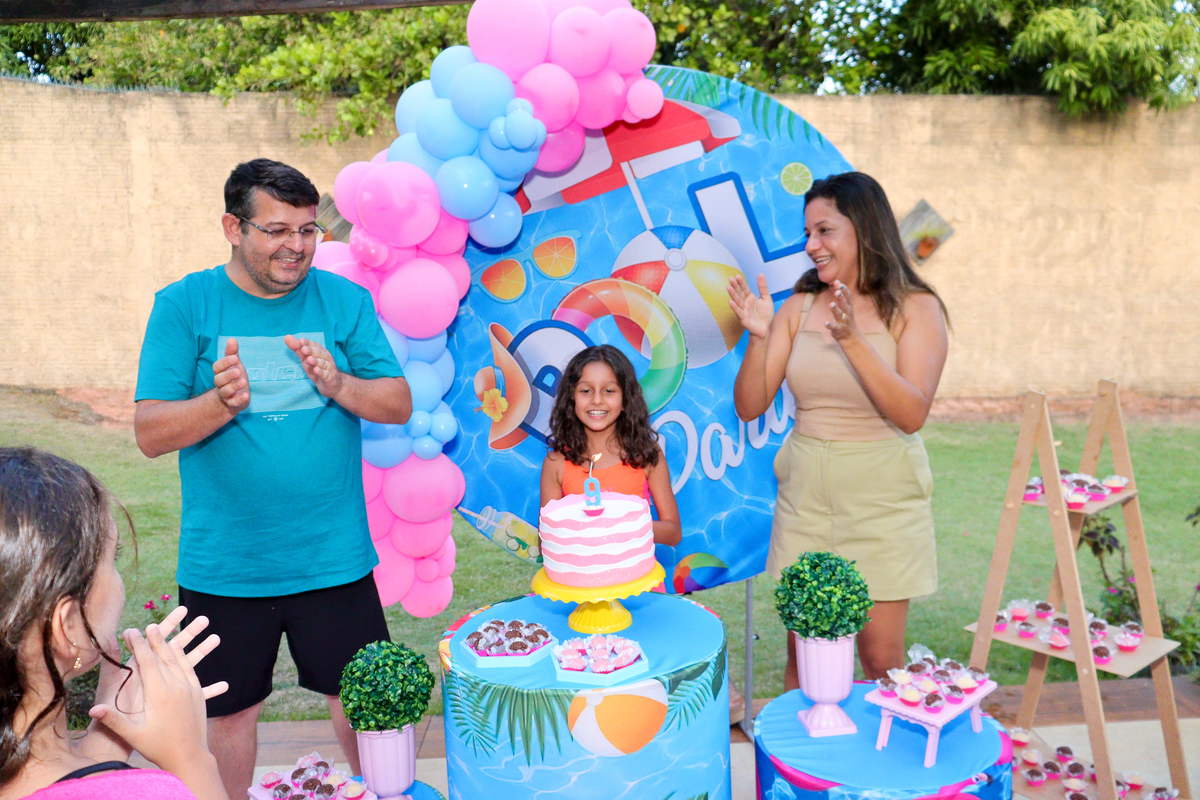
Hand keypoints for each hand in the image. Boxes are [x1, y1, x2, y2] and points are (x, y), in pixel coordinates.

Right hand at [88, 622, 227, 774]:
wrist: (189, 757)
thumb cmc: (158, 747)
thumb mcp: (133, 734)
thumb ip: (113, 720)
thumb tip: (92, 709)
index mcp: (159, 694)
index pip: (147, 662)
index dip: (138, 645)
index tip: (130, 631)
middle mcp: (176, 687)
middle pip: (165, 657)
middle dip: (155, 639)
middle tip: (148, 625)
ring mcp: (189, 689)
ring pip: (180, 661)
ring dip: (172, 645)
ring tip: (165, 633)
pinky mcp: (198, 694)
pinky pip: (191, 671)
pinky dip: (184, 659)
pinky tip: (180, 653)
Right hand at [212, 338, 248, 413]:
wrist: (235, 396)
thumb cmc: (234, 377)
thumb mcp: (235, 364)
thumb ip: (232, 353)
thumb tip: (232, 339)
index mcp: (220, 372)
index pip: (217, 367)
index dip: (224, 362)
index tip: (234, 358)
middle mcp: (221, 384)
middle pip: (219, 380)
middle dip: (228, 375)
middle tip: (238, 371)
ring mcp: (226, 394)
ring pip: (225, 391)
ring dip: (234, 386)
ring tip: (243, 381)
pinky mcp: (232, 403)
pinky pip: (233, 403)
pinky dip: (238, 400)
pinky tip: (246, 396)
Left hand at [286, 334, 342, 398]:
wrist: (332, 385)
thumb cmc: (317, 369)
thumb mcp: (305, 359)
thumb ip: (297, 349)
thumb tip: (287, 336)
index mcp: (320, 351)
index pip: (314, 345)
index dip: (308, 343)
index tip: (301, 341)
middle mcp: (326, 358)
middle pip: (318, 353)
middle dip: (311, 351)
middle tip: (303, 349)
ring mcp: (329, 368)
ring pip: (322, 363)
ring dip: (316, 361)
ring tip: (309, 359)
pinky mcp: (330, 378)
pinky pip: (325, 374)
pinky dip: (321, 372)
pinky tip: (316, 370)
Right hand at [727, 273, 773, 339]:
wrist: (766, 329)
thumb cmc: (766, 314)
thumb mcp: (766, 298)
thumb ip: (762, 287)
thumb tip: (760, 274)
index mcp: (750, 297)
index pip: (744, 288)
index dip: (741, 282)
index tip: (737, 276)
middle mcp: (745, 303)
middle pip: (739, 293)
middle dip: (735, 286)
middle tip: (730, 279)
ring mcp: (743, 311)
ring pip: (737, 301)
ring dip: (733, 295)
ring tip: (728, 288)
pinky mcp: (743, 319)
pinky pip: (738, 312)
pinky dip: (734, 307)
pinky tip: (730, 302)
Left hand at [825, 280, 857, 341]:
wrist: (851, 337)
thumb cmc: (846, 318)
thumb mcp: (846, 306)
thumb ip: (841, 294)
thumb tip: (837, 281)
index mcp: (849, 306)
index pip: (848, 296)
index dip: (844, 290)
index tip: (838, 283)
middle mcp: (847, 313)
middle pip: (844, 304)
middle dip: (841, 297)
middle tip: (837, 291)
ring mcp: (844, 321)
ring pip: (840, 315)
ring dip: (836, 309)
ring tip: (831, 304)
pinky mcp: (839, 330)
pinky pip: (834, 327)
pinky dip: (830, 325)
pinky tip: (825, 323)